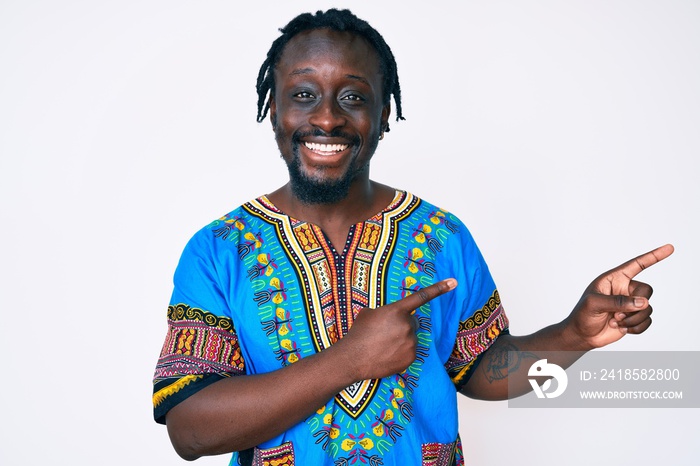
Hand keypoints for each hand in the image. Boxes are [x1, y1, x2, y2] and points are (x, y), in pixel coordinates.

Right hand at [339, 278, 456, 380]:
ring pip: (411, 338)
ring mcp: (411, 342)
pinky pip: (410, 352)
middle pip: (412, 323)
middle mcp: (407, 325)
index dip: (439, 289)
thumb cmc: (358, 333)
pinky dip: (401, 353)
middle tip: (385, 334)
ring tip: (383, 346)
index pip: (421, 297)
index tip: (454, 282)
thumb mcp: (369, 314)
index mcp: (397, 310)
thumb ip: (385, 312)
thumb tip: (390, 317)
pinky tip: (387, 355)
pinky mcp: (411, 358)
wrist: (352, 358)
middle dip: (402, 326)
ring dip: (401, 340)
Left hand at [566, 244, 673, 348]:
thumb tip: (643, 303)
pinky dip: (637, 327)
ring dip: (633, 319)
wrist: (582, 335)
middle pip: (647, 291)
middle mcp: (625, 289)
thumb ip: (618, 301)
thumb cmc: (583, 315)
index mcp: (614, 279)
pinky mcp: (634, 318)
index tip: (669, 248)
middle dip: (635, 305)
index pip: (637, 264)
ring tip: (615, 322)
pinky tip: (623, 329)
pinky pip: (648, 321)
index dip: (653, 256)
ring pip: (647, 308)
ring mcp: (630, 304)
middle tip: (617, 314)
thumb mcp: (594, 304)